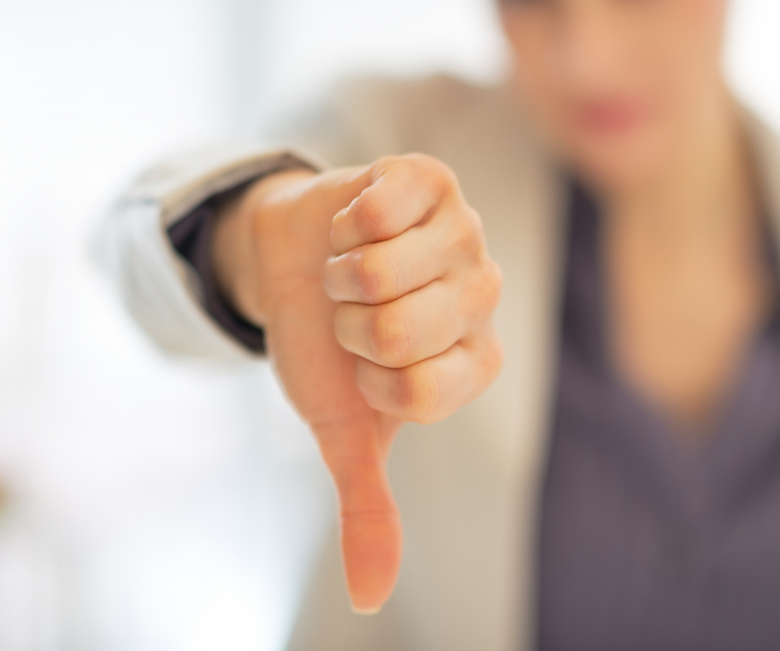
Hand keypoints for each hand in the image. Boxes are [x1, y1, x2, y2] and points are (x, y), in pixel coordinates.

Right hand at [212, 154, 502, 611]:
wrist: (296, 261)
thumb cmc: (325, 343)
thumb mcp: (344, 426)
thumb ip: (367, 505)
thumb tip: (368, 599)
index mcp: (473, 364)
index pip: (416, 392)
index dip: (363, 377)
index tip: (364, 363)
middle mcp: (483, 298)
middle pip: (400, 330)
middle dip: (347, 325)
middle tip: (355, 311)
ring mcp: (464, 233)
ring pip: (386, 271)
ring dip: (342, 274)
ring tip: (354, 267)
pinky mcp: (432, 180)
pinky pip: (381, 209)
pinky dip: (344, 223)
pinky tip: (357, 224)